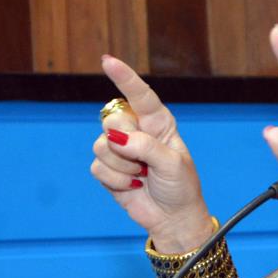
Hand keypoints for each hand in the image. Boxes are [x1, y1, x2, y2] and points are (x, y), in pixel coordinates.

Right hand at [90, 56, 212, 251]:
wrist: (172, 217)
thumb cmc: (180, 187)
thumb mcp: (173, 164)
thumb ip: (147, 146)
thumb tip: (117, 137)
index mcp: (159, 123)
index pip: (140, 95)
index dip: (124, 77)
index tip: (108, 61)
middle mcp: (137, 130)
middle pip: (112, 120)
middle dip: (126, 143)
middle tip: (145, 162)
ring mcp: (120, 148)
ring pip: (102, 145)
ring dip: (123, 167)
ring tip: (143, 176)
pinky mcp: (108, 167)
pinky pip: (97, 167)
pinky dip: (116, 181)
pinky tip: (132, 186)